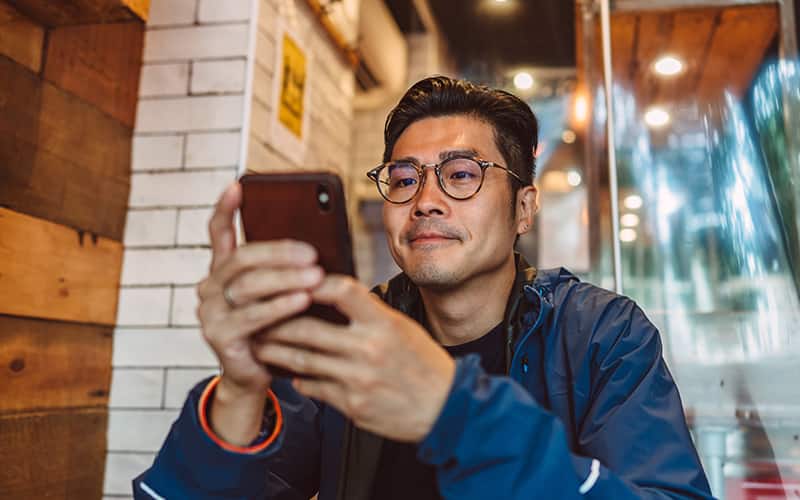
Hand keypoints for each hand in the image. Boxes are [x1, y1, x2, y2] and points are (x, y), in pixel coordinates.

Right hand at [195, 183, 322, 444]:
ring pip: (248, 286)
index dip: (226, 209)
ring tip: (315, 275)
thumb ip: (285, 271)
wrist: (257, 374)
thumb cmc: (275, 327)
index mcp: (222, 271)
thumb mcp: (279, 294)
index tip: (238, 185)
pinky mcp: (220, 337)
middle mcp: (209, 288)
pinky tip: (303, 300)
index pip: (218, 233)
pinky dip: (280, 306)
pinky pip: (252, 316)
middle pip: (242, 259)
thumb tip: (318, 245)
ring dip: (285, 279)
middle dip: (279, 252)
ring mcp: (210, 313)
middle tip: (312, 252)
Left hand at [254, 275, 455, 441]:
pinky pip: (313, 388)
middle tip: (255, 315)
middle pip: (306, 329)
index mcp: (383, 323)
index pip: (341, 291)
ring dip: (274, 350)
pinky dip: (298, 379)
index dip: (311, 283)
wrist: (446, 408)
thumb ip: (368, 313)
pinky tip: (289, 373)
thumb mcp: (402, 328)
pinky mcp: (351, 406)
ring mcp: (357, 380)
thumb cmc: (424, 364)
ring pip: (301, 361)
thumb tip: (332, 294)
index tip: (292, 279)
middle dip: (275, 321)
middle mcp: (368, 349)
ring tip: (259, 343)